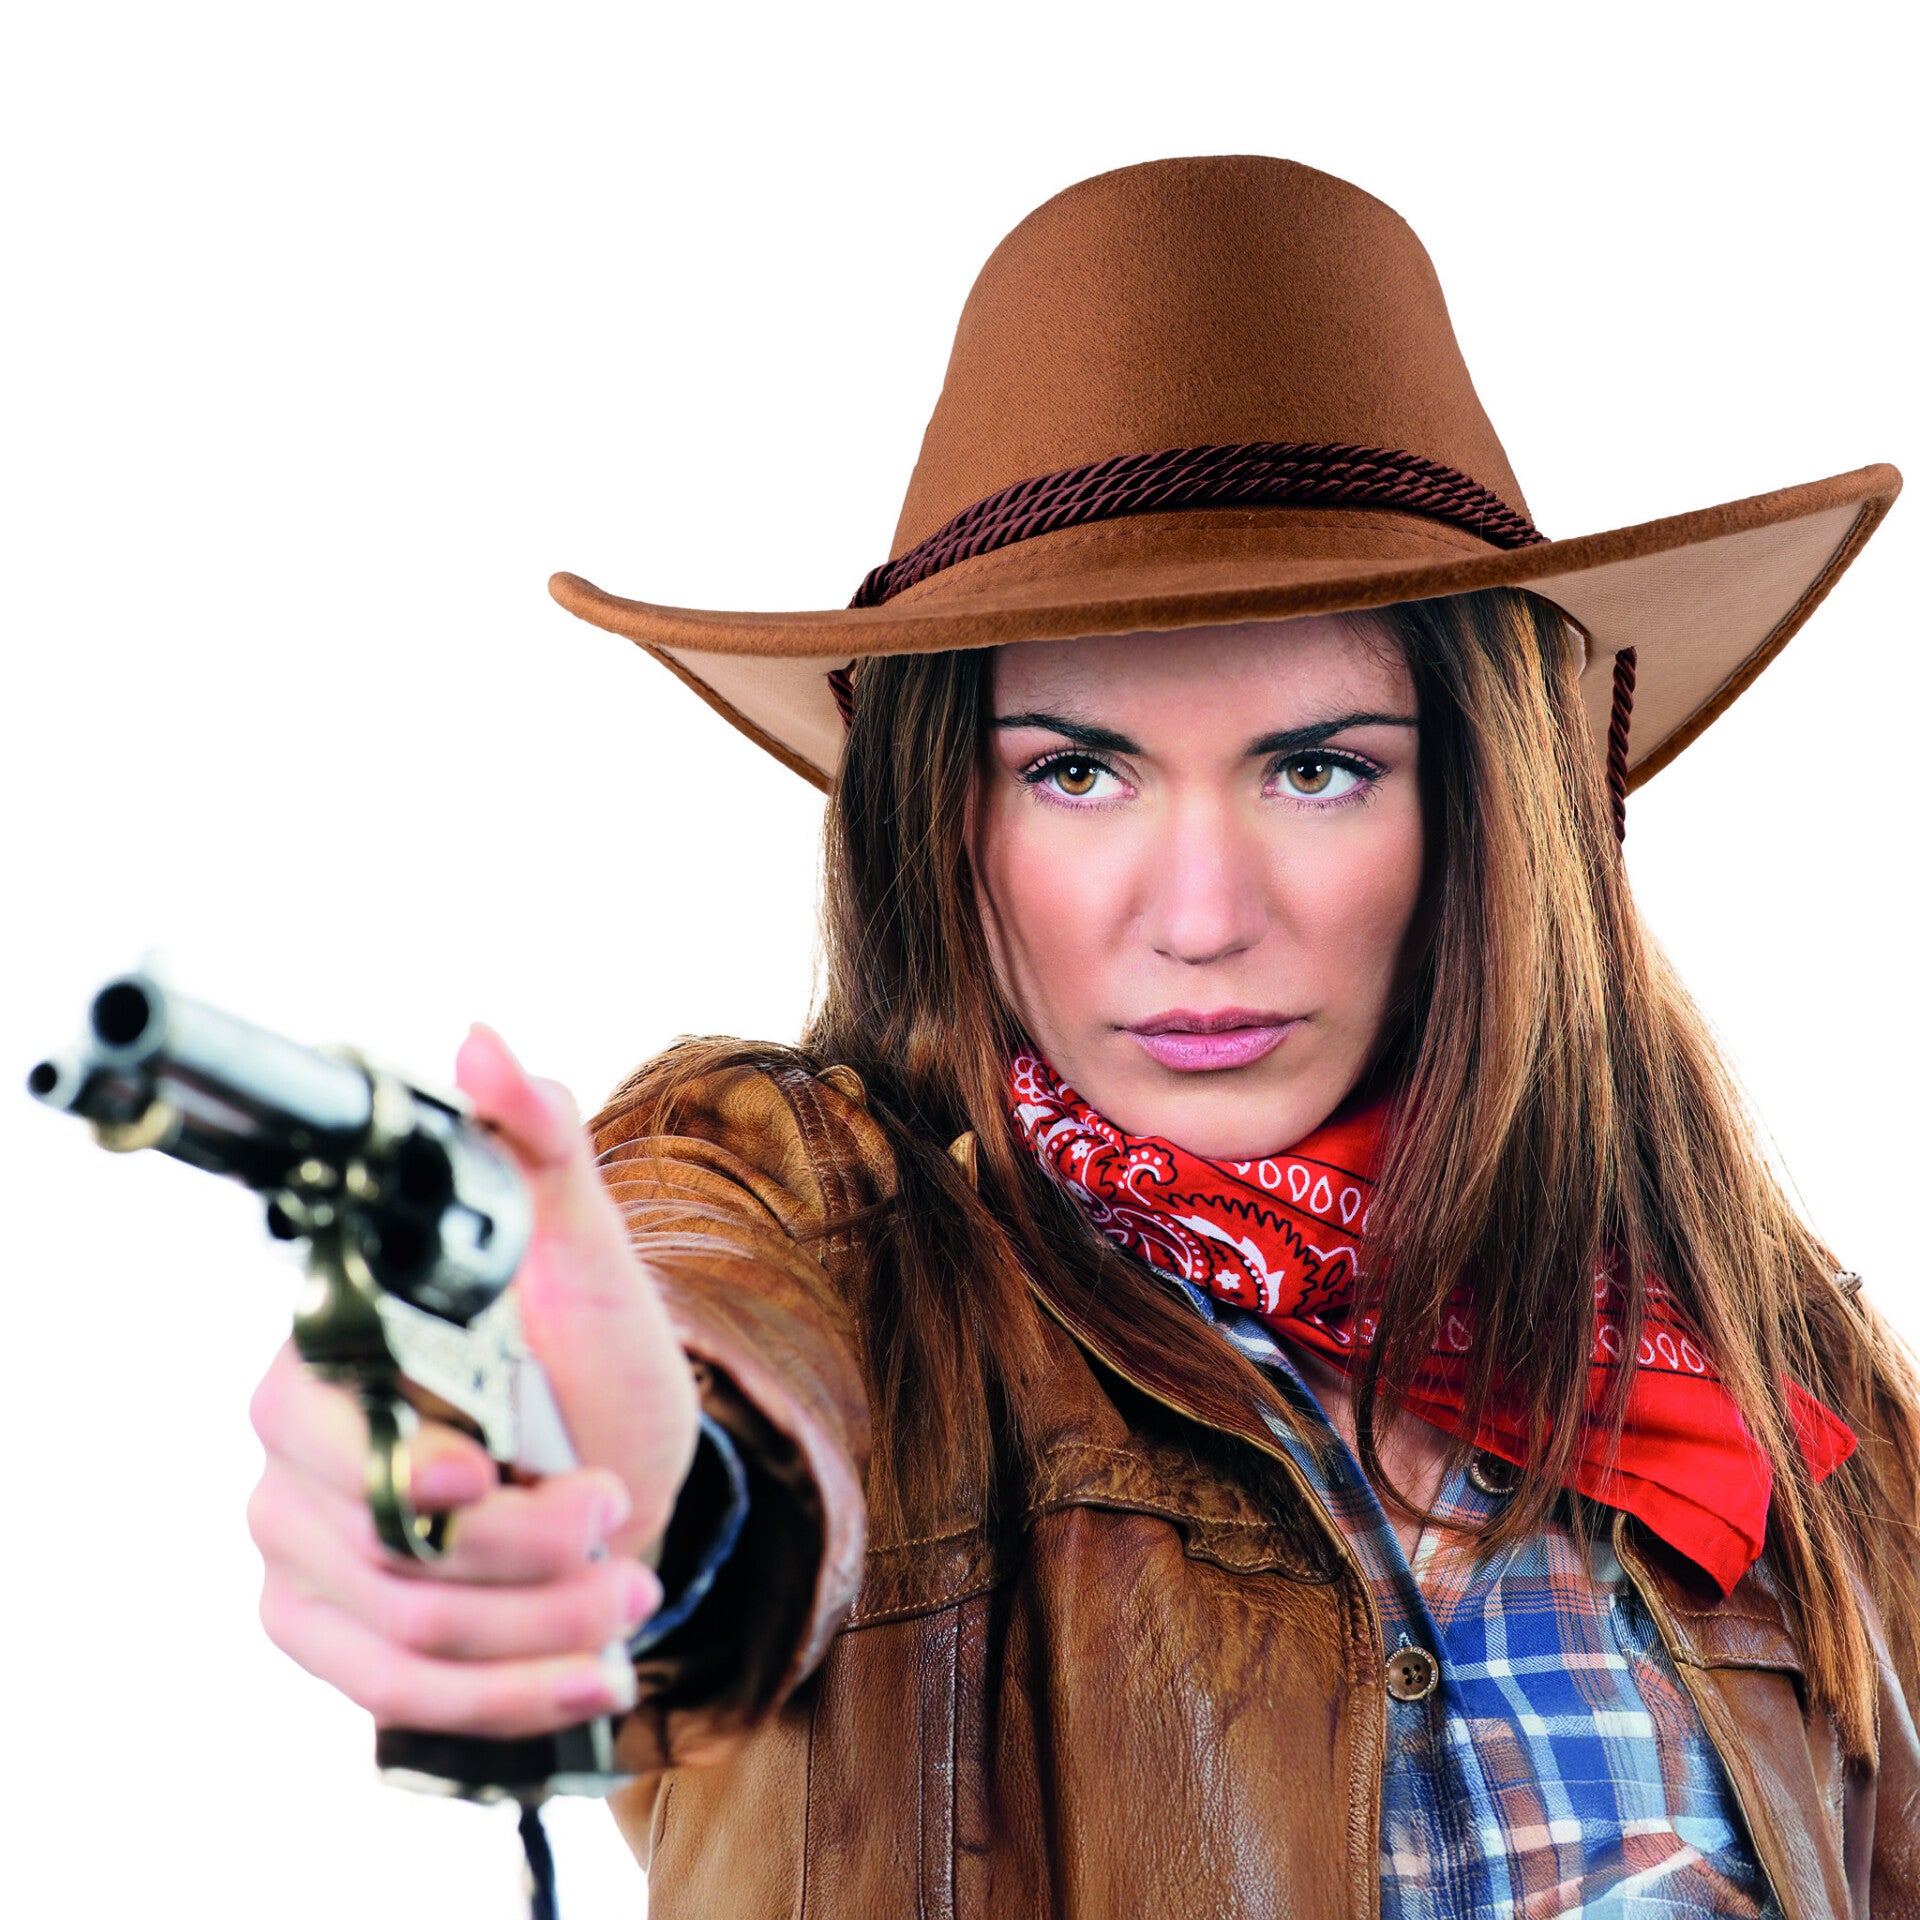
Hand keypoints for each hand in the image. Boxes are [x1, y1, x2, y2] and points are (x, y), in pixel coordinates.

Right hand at [247, 1025, 701, 1737]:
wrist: (621, 1466)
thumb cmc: (593, 1357)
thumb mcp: (588, 1251)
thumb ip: (539, 1147)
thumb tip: (483, 1041)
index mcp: (332, 1355)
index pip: (314, 1423)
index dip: (397, 1460)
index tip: (479, 1468)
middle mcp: (292, 1457)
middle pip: (378, 1545)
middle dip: (519, 1548)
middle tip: (616, 1512)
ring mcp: (300, 1555)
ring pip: (403, 1630)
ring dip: (538, 1626)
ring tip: (631, 1594)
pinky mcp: (332, 1635)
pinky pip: (402, 1695)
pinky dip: (514, 1693)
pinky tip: (596, 1672)